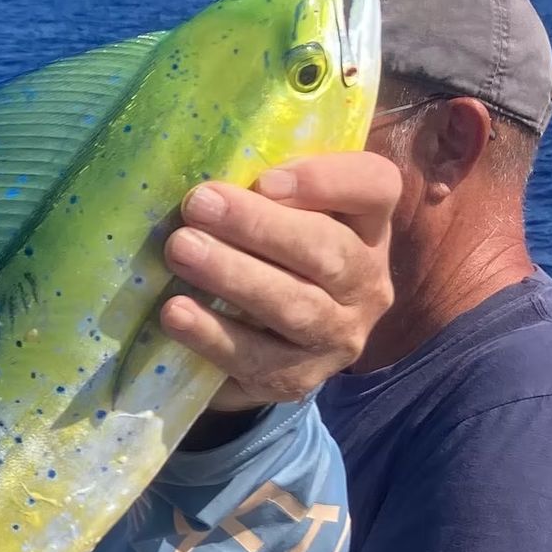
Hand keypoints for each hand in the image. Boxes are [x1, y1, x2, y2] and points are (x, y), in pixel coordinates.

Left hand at [163, 150, 398, 411]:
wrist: (260, 344)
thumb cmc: (265, 256)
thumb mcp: (275, 214)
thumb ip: (263, 190)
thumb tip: (202, 172)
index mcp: (367, 225)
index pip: (376, 187)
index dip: (327, 180)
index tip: (266, 180)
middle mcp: (366, 282)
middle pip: (327, 251)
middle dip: (259, 227)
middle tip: (198, 205)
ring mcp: (339, 335)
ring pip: (295, 306)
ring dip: (233, 276)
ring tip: (181, 250)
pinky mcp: (300, 379)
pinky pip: (258, 359)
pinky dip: (213, 334)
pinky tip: (175, 312)